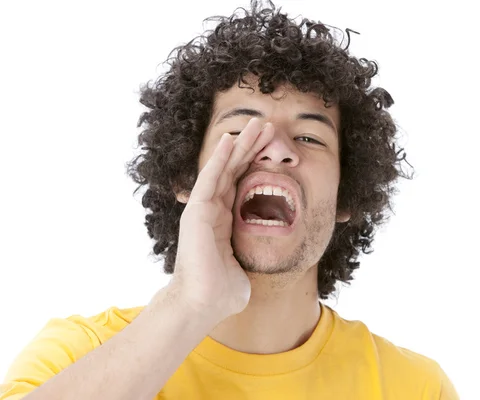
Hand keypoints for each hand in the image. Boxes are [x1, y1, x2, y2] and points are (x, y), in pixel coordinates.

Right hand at [170, 118, 273, 319]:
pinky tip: (231, 140)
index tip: (271, 147)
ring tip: (257, 123)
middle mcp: (214, 211)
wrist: (203, 304)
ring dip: (240, 145)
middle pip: (234, 170)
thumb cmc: (222, 292)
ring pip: (223, 168)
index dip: (256, 164)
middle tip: (266, 125)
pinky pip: (210, 178)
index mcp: (225, 222)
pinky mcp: (197, 211)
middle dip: (251, 147)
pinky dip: (220, 158)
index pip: (241, 185)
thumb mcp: (243, 266)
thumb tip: (256, 262)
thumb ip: (248, 257)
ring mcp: (204, 209)